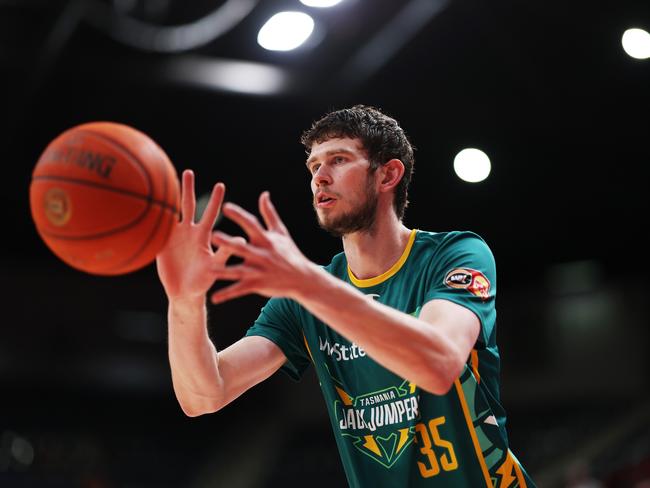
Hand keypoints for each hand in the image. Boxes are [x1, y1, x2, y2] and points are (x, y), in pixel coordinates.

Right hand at [156, 170, 242, 300]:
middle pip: (188, 205)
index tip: (220, 184)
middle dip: (188, 189)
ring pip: (171, 212)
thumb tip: (242, 239)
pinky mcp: (161, 244)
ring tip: (164, 180)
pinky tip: (146, 202)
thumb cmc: (204, 281)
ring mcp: (174, 237)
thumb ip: (226, 252)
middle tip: (189, 171)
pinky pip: (156, 227)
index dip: (215, 200)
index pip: (210, 213)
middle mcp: (189, 232)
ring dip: (169, 197)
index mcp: (203, 236)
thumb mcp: (216, 266)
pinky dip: (152, 216)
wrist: (184, 293)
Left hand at [209, 192, 316, 303]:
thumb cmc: (289, 253)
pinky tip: (214, 298)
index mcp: (266, 239)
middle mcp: (262, 254)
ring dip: (224, 270)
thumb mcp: (281, 232)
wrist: (302, 278)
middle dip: (228, 242)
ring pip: (239, 270)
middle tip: (213, 235)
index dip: (239, 216)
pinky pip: (240, 290)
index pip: (251, 225)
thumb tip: (263, 194)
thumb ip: (269, 213)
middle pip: (243, 247)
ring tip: (209, 269)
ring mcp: (259, 271)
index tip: (225, 207)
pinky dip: (227, 294)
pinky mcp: (258, 285)